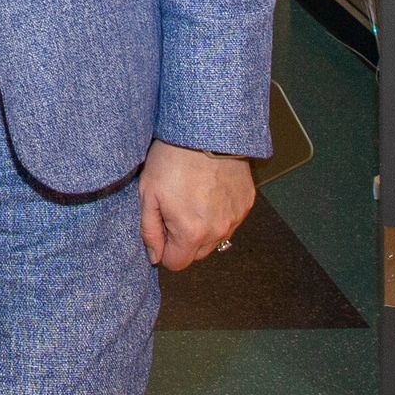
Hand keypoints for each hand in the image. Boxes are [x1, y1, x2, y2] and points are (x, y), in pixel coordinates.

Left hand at [138, 138, 255, 269]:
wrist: (205, 132)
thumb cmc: (172, 159)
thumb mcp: (147, 193)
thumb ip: (149, 230)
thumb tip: (154, 257)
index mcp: (191, 233)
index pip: (176, 263)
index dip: (164, 248)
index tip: (161, 227)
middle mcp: (218, 232)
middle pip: (197, 253)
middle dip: (183, 239)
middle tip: (174, 208)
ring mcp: (235, 219)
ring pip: (215, 238)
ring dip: (202, 226)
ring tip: (191, 196)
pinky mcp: (246, 204)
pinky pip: (230, 219)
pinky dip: (219, 211)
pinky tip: (208, 189)